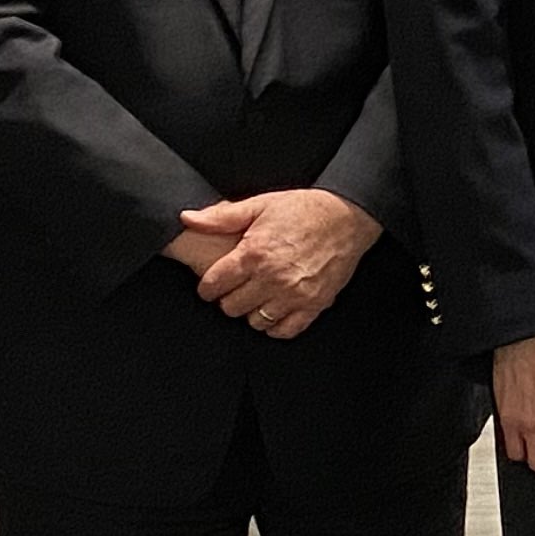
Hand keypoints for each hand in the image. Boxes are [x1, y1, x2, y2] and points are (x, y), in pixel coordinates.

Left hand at [179, 189, 379, 337]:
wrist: (347, 217)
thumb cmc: (303, 209)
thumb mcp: (260, 205)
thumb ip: (221, 217)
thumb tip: (187, 219)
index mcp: (254, 253)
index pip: (214, 286)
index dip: (207, 286)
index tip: (212, 284)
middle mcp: (272, 278)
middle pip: (231, 307)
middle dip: (228, 298)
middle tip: (235, 288)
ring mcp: (294, 295)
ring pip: (255, 322)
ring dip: (251, 311)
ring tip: (256, 297)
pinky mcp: (314, 305)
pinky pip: (284, 330)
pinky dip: (275, 325)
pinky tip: (274, 310)